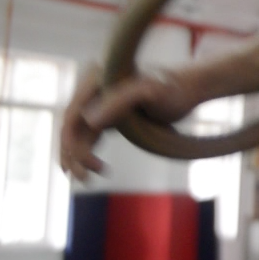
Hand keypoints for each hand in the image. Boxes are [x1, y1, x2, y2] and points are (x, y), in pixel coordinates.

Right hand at [59, 63, 201, 180]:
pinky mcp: (105, 113)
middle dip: (72, 155)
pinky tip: (94, 168)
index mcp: (95, 80)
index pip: (72, 116)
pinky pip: (86, 135)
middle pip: (70, 127)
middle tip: (85, 179)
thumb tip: (88, 122)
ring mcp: (97, 102)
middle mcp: (91, 89)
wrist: (188, 89)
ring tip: (87, 178)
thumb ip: (120, 101)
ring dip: (76, 157)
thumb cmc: (172, 90)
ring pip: (76, 134)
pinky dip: (85, 152)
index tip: (92, 166)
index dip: (72, 143)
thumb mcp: (151, 92)